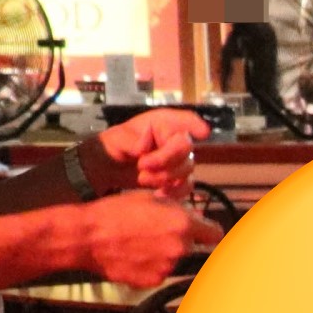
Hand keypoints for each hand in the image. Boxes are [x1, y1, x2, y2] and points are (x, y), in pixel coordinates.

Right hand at [81, 194, 218, 287]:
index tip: (204, 233)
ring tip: (139, 243)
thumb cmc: (114, 213)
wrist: (85, 237)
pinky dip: (152, 267)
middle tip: (157, 234)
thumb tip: (198, 219)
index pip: (216, 234)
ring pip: (176, 261)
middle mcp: (180, 248)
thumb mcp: (150, 200)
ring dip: (165, 254)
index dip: (208, 232)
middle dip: (182, 241)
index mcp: (183, 224)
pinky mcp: (153, 281)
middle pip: (194, 248)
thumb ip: (179, 211)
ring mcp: (168, 267)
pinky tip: (134, 256)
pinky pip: (160, 273)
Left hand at [93, 108, 210, 196]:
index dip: (196, 125)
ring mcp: (179, 159)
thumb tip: (144, 148)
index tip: (202, 134)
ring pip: (187, 169)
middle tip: (142, 166)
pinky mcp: (178, 178)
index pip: (186, 119)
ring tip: (142, 178)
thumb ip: (130, 141)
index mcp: (162, 123)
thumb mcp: (116, 138)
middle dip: (165, 161)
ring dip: (164, 177)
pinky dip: (174, 192)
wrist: (110, 168)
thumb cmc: (114, 146)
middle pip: (186, 148)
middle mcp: (175, 139)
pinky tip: (158, 193)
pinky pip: (187, 186)